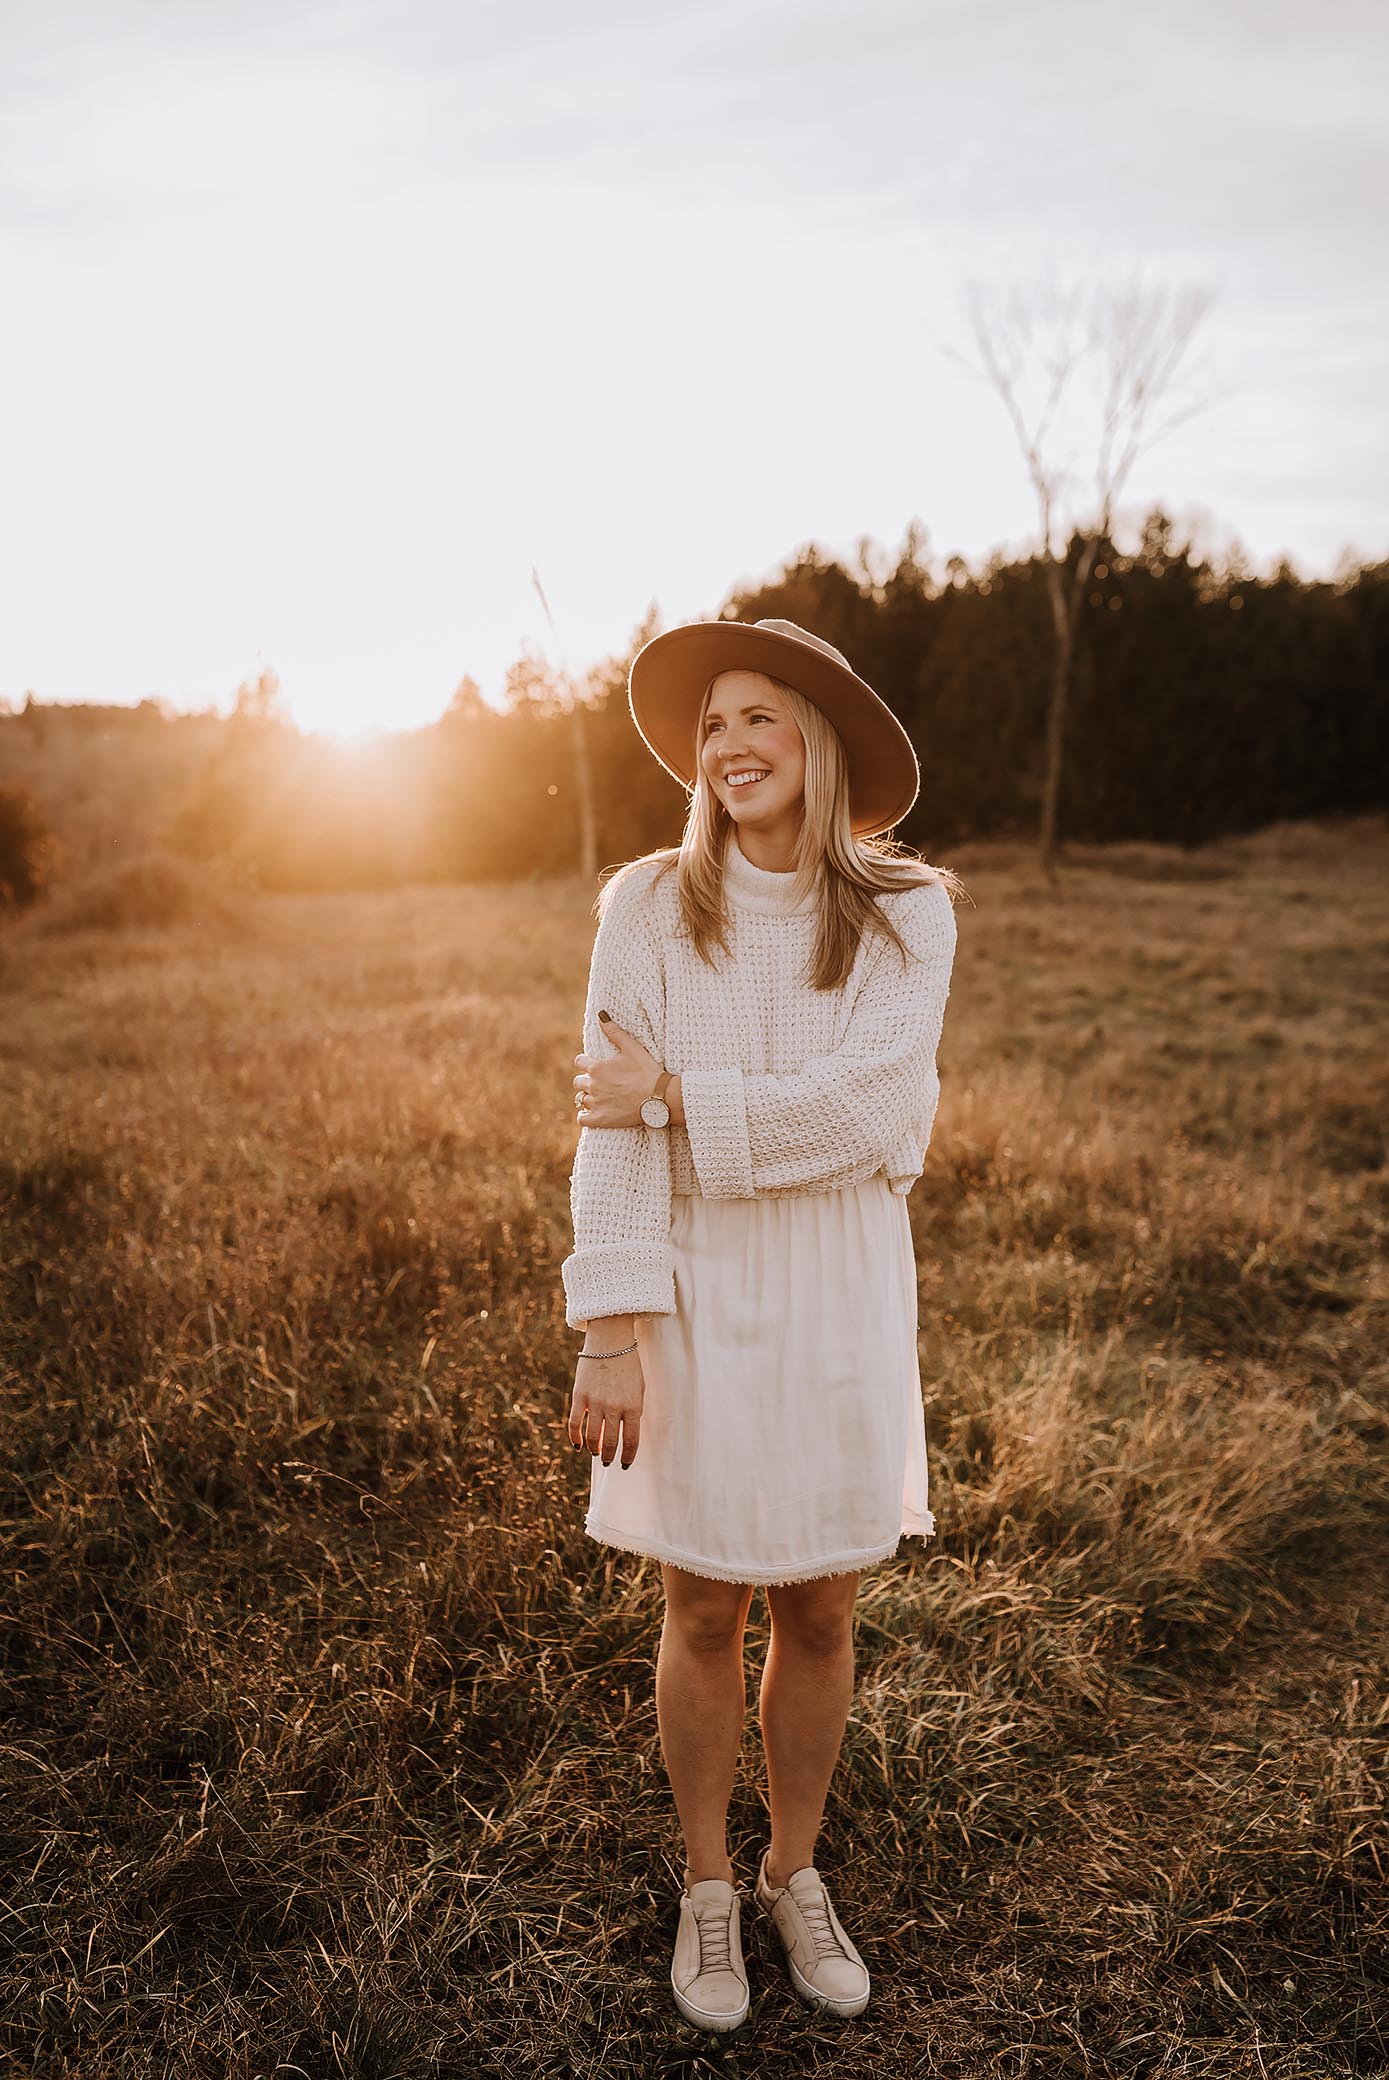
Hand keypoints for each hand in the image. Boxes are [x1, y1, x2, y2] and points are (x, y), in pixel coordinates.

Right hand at [568, 1345, 644, 1468]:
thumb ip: (634, 1410)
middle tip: (609, 1462)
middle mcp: (615, 1408)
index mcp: (633, 1406)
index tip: (625, 1464)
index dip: (628, 1457)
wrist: (610, 1341)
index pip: (631, 1441)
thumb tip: (626, 1432)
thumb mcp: (639, 1388)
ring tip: (596, 1453)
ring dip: (594, 1449)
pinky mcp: (580, 1397)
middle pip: (611, 1443)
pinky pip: (575, 1424)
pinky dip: (575, 1438)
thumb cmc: (629, 1365)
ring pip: (593, 1437)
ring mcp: (596, 1403)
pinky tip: (578, 1445)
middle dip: (610, 1456)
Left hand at [573, 1016, 662, 1127]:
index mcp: (597, 1067)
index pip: (579, 1062)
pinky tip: (593, 1114)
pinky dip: (585, 1116)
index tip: (596, 1067)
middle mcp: (592, 1085)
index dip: (587, 1063)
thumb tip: (601, 1015)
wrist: (659, 1097)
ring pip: (581, 1099)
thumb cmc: (647, 1071)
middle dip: (587, 1081)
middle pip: (578, 1082)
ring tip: (603, 1098)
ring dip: (589, 1098)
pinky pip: (582, 1119)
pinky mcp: (600, 1119)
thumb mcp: (632, 1047)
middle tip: (603, 1084)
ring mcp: (595, 1103)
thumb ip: (614, 1032)